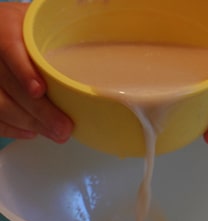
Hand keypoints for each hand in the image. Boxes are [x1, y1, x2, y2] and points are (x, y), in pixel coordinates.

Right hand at [0, 3, 71, 141]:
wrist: (0, 30)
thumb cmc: (29, 26)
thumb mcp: (43, 15)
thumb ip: (71, 11)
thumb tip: (108, 5)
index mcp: (4, 27)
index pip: (8, 49)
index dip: (22, 71)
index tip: (38, 89)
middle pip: (6, 84)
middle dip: (36, 111)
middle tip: (63, 128)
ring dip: (27, 123)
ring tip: (54, 133)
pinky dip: (10, 128)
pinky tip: (32, 132)